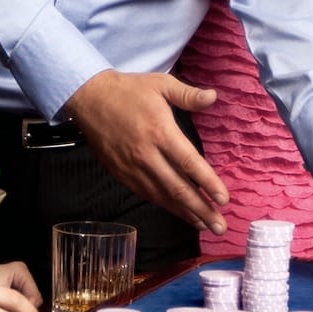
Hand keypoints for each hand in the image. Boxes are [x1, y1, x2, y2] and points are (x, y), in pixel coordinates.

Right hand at [66, 68, 225, 234]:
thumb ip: (188, 94)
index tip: (224, 199)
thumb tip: (214, 97)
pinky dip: (165, 206)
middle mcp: (147, 155)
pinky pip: (147, 194)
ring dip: (185, 213)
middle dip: (201, 210)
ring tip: (204, 225)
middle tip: (220, 227)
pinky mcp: (122, 174)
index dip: (208, 183)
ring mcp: (132, 167)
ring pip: (162, 197)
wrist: (89, 98)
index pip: (189, 163)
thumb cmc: (128, 90)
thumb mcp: (160, 84)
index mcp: (160, 132)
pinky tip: (179, 212)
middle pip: (178, 188)